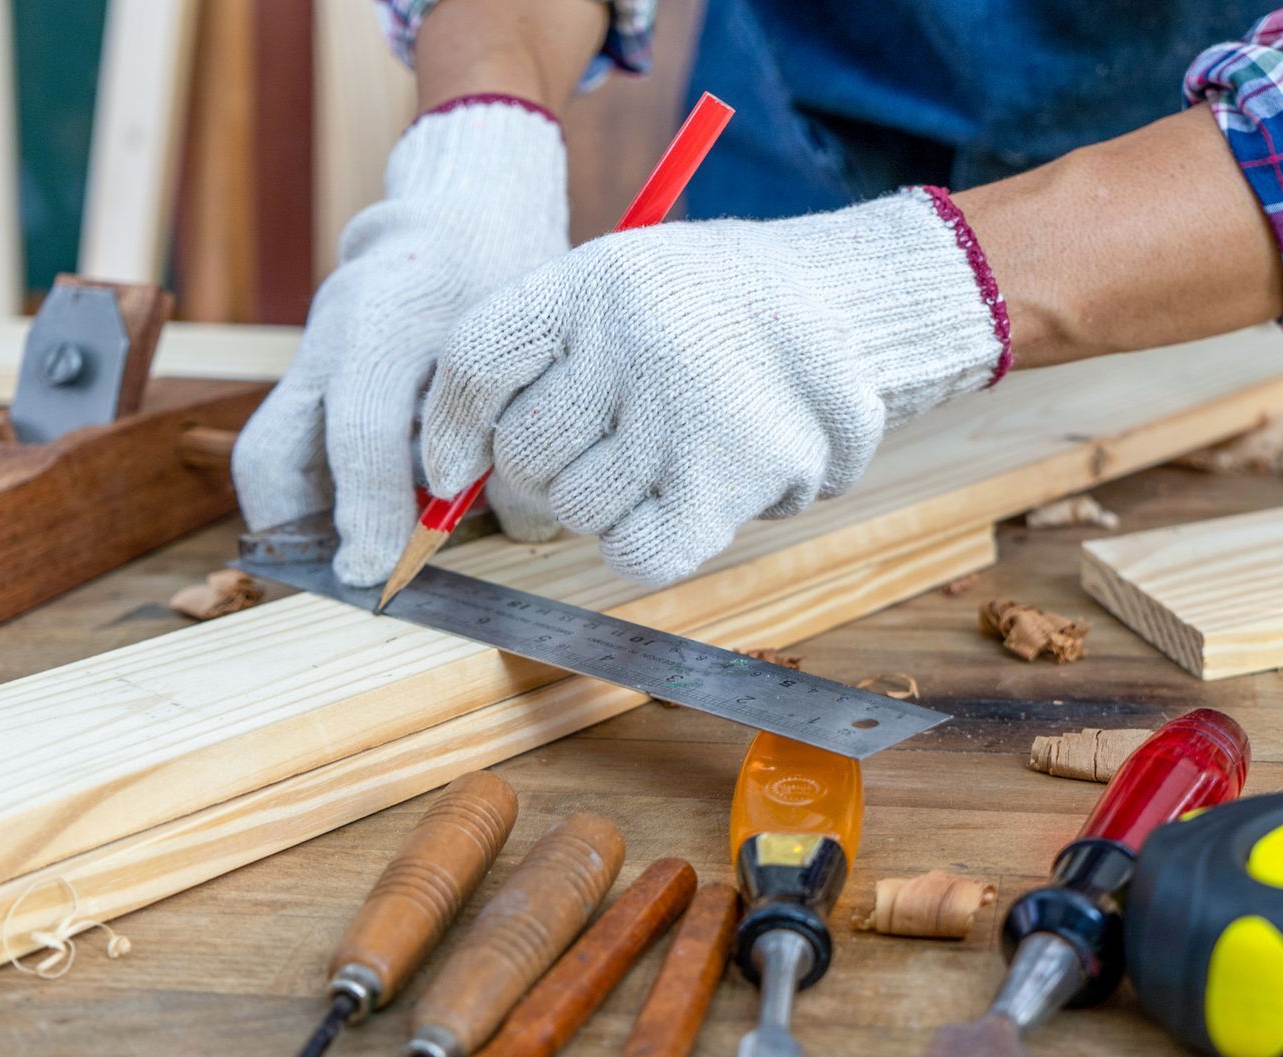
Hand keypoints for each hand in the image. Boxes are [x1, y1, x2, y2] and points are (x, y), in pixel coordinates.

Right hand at [232, 97, 567, 585]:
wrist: (462, 223)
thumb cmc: (505, 285)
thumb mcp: (523, 344)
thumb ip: (519, 430)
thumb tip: (521, 527)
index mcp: (389, 315)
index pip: (360, 426)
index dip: (370, 504)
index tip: (377, 569)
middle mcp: (329, 338)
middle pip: (272, 450)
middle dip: (302, 527)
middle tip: (353, 576)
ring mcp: (308, 360)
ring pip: (268, 456)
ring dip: (303, 520)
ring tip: (360, 555)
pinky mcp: (304, 380)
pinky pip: (287, 451)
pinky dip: (318, 497)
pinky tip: (367, 523)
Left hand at [418, 187, 1009, 584]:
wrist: (842, 311)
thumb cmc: (705, 317)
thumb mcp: (614, 293)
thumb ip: (530, 360)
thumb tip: (440, 480)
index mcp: (594, 278)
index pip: (475, 361)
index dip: (448, 429)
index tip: (450, 472)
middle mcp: (636, 336)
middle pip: (523, 452)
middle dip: (544, 471)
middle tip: (601, 448)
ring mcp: (687, 409)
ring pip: (576, 509)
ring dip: (604, 505)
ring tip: (661, 457)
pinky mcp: (731, 479)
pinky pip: (635, 553)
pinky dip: (639, 545)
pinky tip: (672, 506)